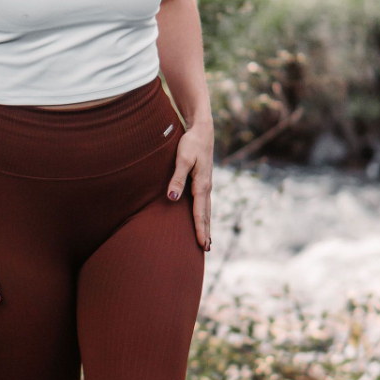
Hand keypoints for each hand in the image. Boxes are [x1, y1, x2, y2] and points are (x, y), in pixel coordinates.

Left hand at [166, 122, 212, 249]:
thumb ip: (177, 179)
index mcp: (202, 185)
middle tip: (206, 249)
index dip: (199, 228)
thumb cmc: (190, 144)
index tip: (201, 244)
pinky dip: (205, 215)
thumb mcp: (182, 160)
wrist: (202, 131)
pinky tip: (203, 220)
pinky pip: (205, 203)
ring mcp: (206, 185)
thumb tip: (172, 199)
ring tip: (206, 241)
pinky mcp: (203, 181)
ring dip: (206, 225)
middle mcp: (206, 187)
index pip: (200, 212)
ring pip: (207, 210)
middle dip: (205, 232)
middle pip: (206, 214)